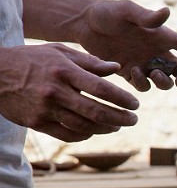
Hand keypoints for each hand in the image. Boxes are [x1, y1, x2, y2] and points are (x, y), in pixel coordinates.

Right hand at [0, 43, 138, 141]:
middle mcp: (55, 91)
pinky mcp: (37, 123)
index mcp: (64, 71)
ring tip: (117, 126)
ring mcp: (45, 109)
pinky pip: (68, 134)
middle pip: (96, 111)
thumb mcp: (58, 52)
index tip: (136, 104)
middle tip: (134, 119)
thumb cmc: (30, 59)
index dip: (122, 99)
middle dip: (121, 118)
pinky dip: (85, 135)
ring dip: (106, 128)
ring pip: (84, 126)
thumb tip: (116, 69)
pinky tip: (94, 131)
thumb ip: (89, 62)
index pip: (101, 88)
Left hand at [76, 0, 176, 91]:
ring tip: (152, 75)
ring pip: (164, 82)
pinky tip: (131, 72)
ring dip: (163, 82)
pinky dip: (141, 84)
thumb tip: (167, 13)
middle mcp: (156, 52)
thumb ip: (146, 16)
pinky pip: (143, 86)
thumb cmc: (107, 13)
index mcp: (161, 36)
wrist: (83, 24)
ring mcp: (143, 64)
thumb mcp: (127, 11)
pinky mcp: (129, 73)